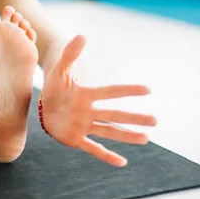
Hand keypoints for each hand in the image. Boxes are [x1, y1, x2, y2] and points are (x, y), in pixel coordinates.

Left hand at [40, 35, 156, 166]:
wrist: (44, 105)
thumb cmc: (54, 86)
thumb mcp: (59, 69)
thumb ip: (69, 54)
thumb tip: (81, 35)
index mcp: (87, 94)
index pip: (110, 91)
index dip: (127, 90)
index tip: (147, 90)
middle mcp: (90, 111)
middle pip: (114, 115)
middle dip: (133, 118)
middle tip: (155, 121)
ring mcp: (84, 126)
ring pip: (109, 132)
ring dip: (127, 136)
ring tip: (146, 138)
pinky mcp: (75, 138)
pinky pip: (93, 148)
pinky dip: (106, 156)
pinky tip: (122, 163)